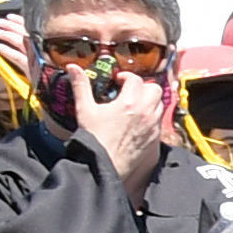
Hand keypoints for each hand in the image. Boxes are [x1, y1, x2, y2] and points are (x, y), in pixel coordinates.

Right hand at [67, 56, 176, 181]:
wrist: (104, 165)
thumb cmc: (94, 138)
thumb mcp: (84, 109)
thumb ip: (81, 86)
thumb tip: (72, 67)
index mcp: (130, 103)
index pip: (135, 80)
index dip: (126, 77)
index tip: (118, 80)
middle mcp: (146, 112)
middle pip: (154, 89)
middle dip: (143, 87)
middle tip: (129, 91)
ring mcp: (153, 126)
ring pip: (159, 104)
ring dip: (149, 100)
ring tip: (134, 104)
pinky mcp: (155, 138)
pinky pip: (159, 121)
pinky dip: (152, 116)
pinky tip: (137, 120)